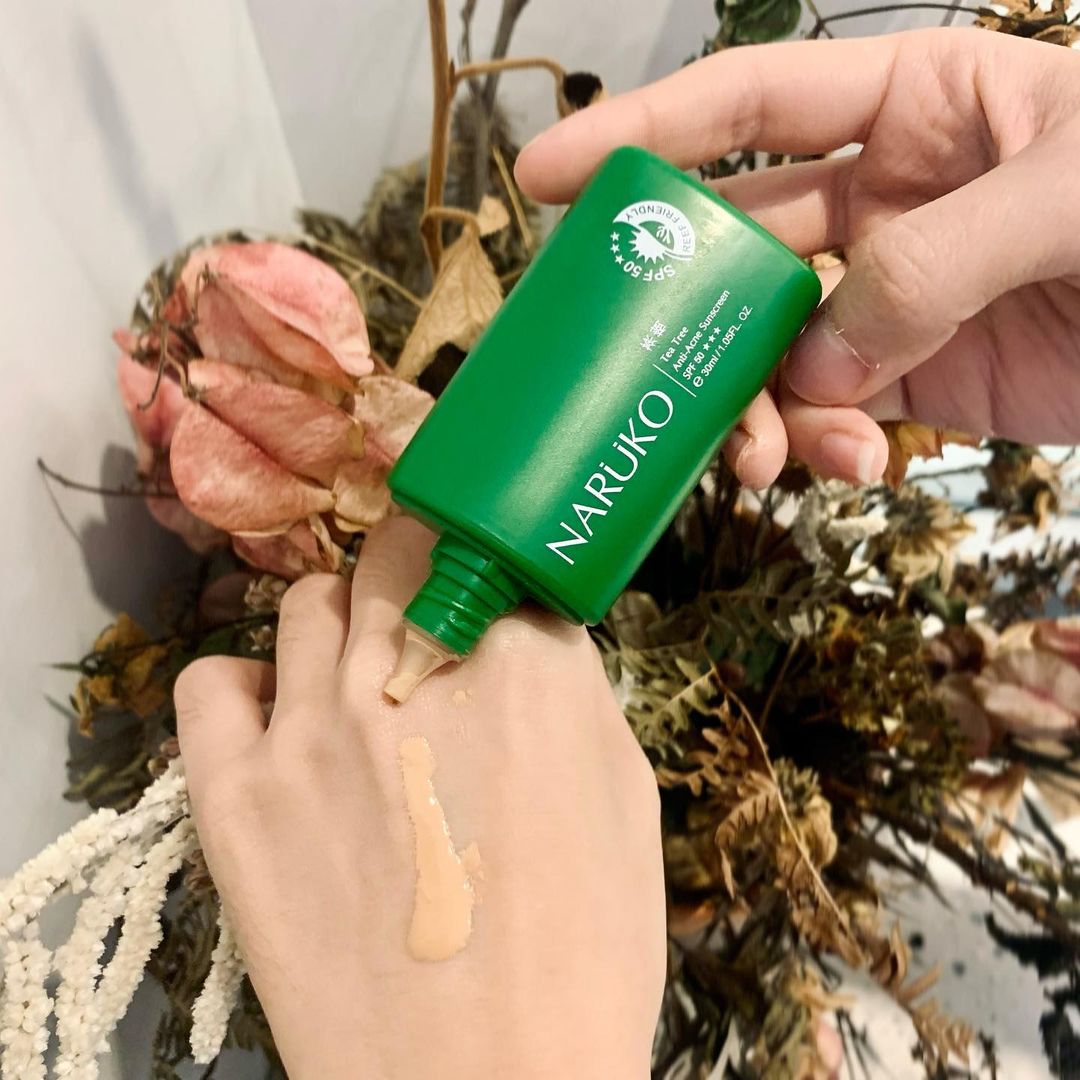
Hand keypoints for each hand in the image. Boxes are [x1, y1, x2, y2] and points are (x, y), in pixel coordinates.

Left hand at [175, 518, 664, 1079]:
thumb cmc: (584, 959)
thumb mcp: (628, 802)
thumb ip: (575, 695)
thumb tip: (526, 641)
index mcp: (525, 669)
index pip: (502, 569)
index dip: (506, 592)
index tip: (500, 618)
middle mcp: (409, 674)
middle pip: (401, 554)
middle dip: (427, 575)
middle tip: (435, 630)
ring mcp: (312, 730)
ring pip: (310, 601)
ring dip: (347, 622)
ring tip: (363, 680)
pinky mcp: (236, 795)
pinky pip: (212, 684)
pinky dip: (245, 686)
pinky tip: (281, 721)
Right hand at [515, 29, 1079, 487]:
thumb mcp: (1075, 197)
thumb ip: (938, 259)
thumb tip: (822, 359)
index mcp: (914, 104)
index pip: (749, 109)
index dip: (642, 136)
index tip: (548, 174)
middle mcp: (884, 196)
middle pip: (737, 250)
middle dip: (682, 313)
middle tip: (633, 371)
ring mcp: (891, 294)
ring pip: (770, 347)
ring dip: (751, 407)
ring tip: (765, 461)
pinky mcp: (913, 377)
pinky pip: (829, 409)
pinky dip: (820, 442)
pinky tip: (852, 462)